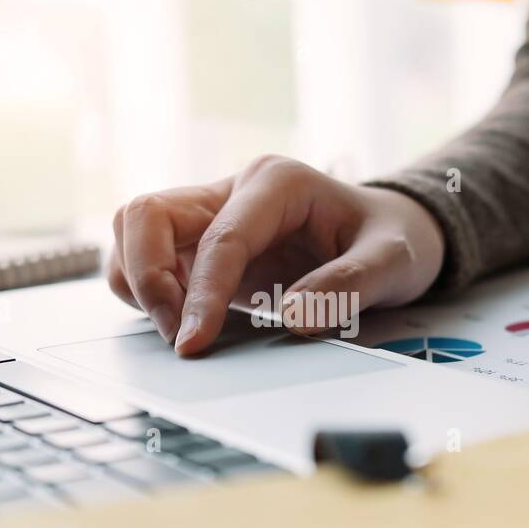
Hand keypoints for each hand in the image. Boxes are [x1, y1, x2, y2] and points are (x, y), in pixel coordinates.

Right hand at [107, 155, 445, 355]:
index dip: (200, 294)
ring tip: (179, 331)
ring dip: (139, 283)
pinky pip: (148, 259)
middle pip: (147, 214)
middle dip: (146, 277)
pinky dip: (147, 291)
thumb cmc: (393, 240)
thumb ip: (349, 286)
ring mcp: (213, 215)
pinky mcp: (203, 245)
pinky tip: (182, 321)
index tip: (193, 344)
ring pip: (134, 231)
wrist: (393, 233)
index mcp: (276, 183)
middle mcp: (234, 191)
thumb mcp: (394, 262)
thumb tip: (294, 318)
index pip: (219, 238)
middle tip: (176, 335)